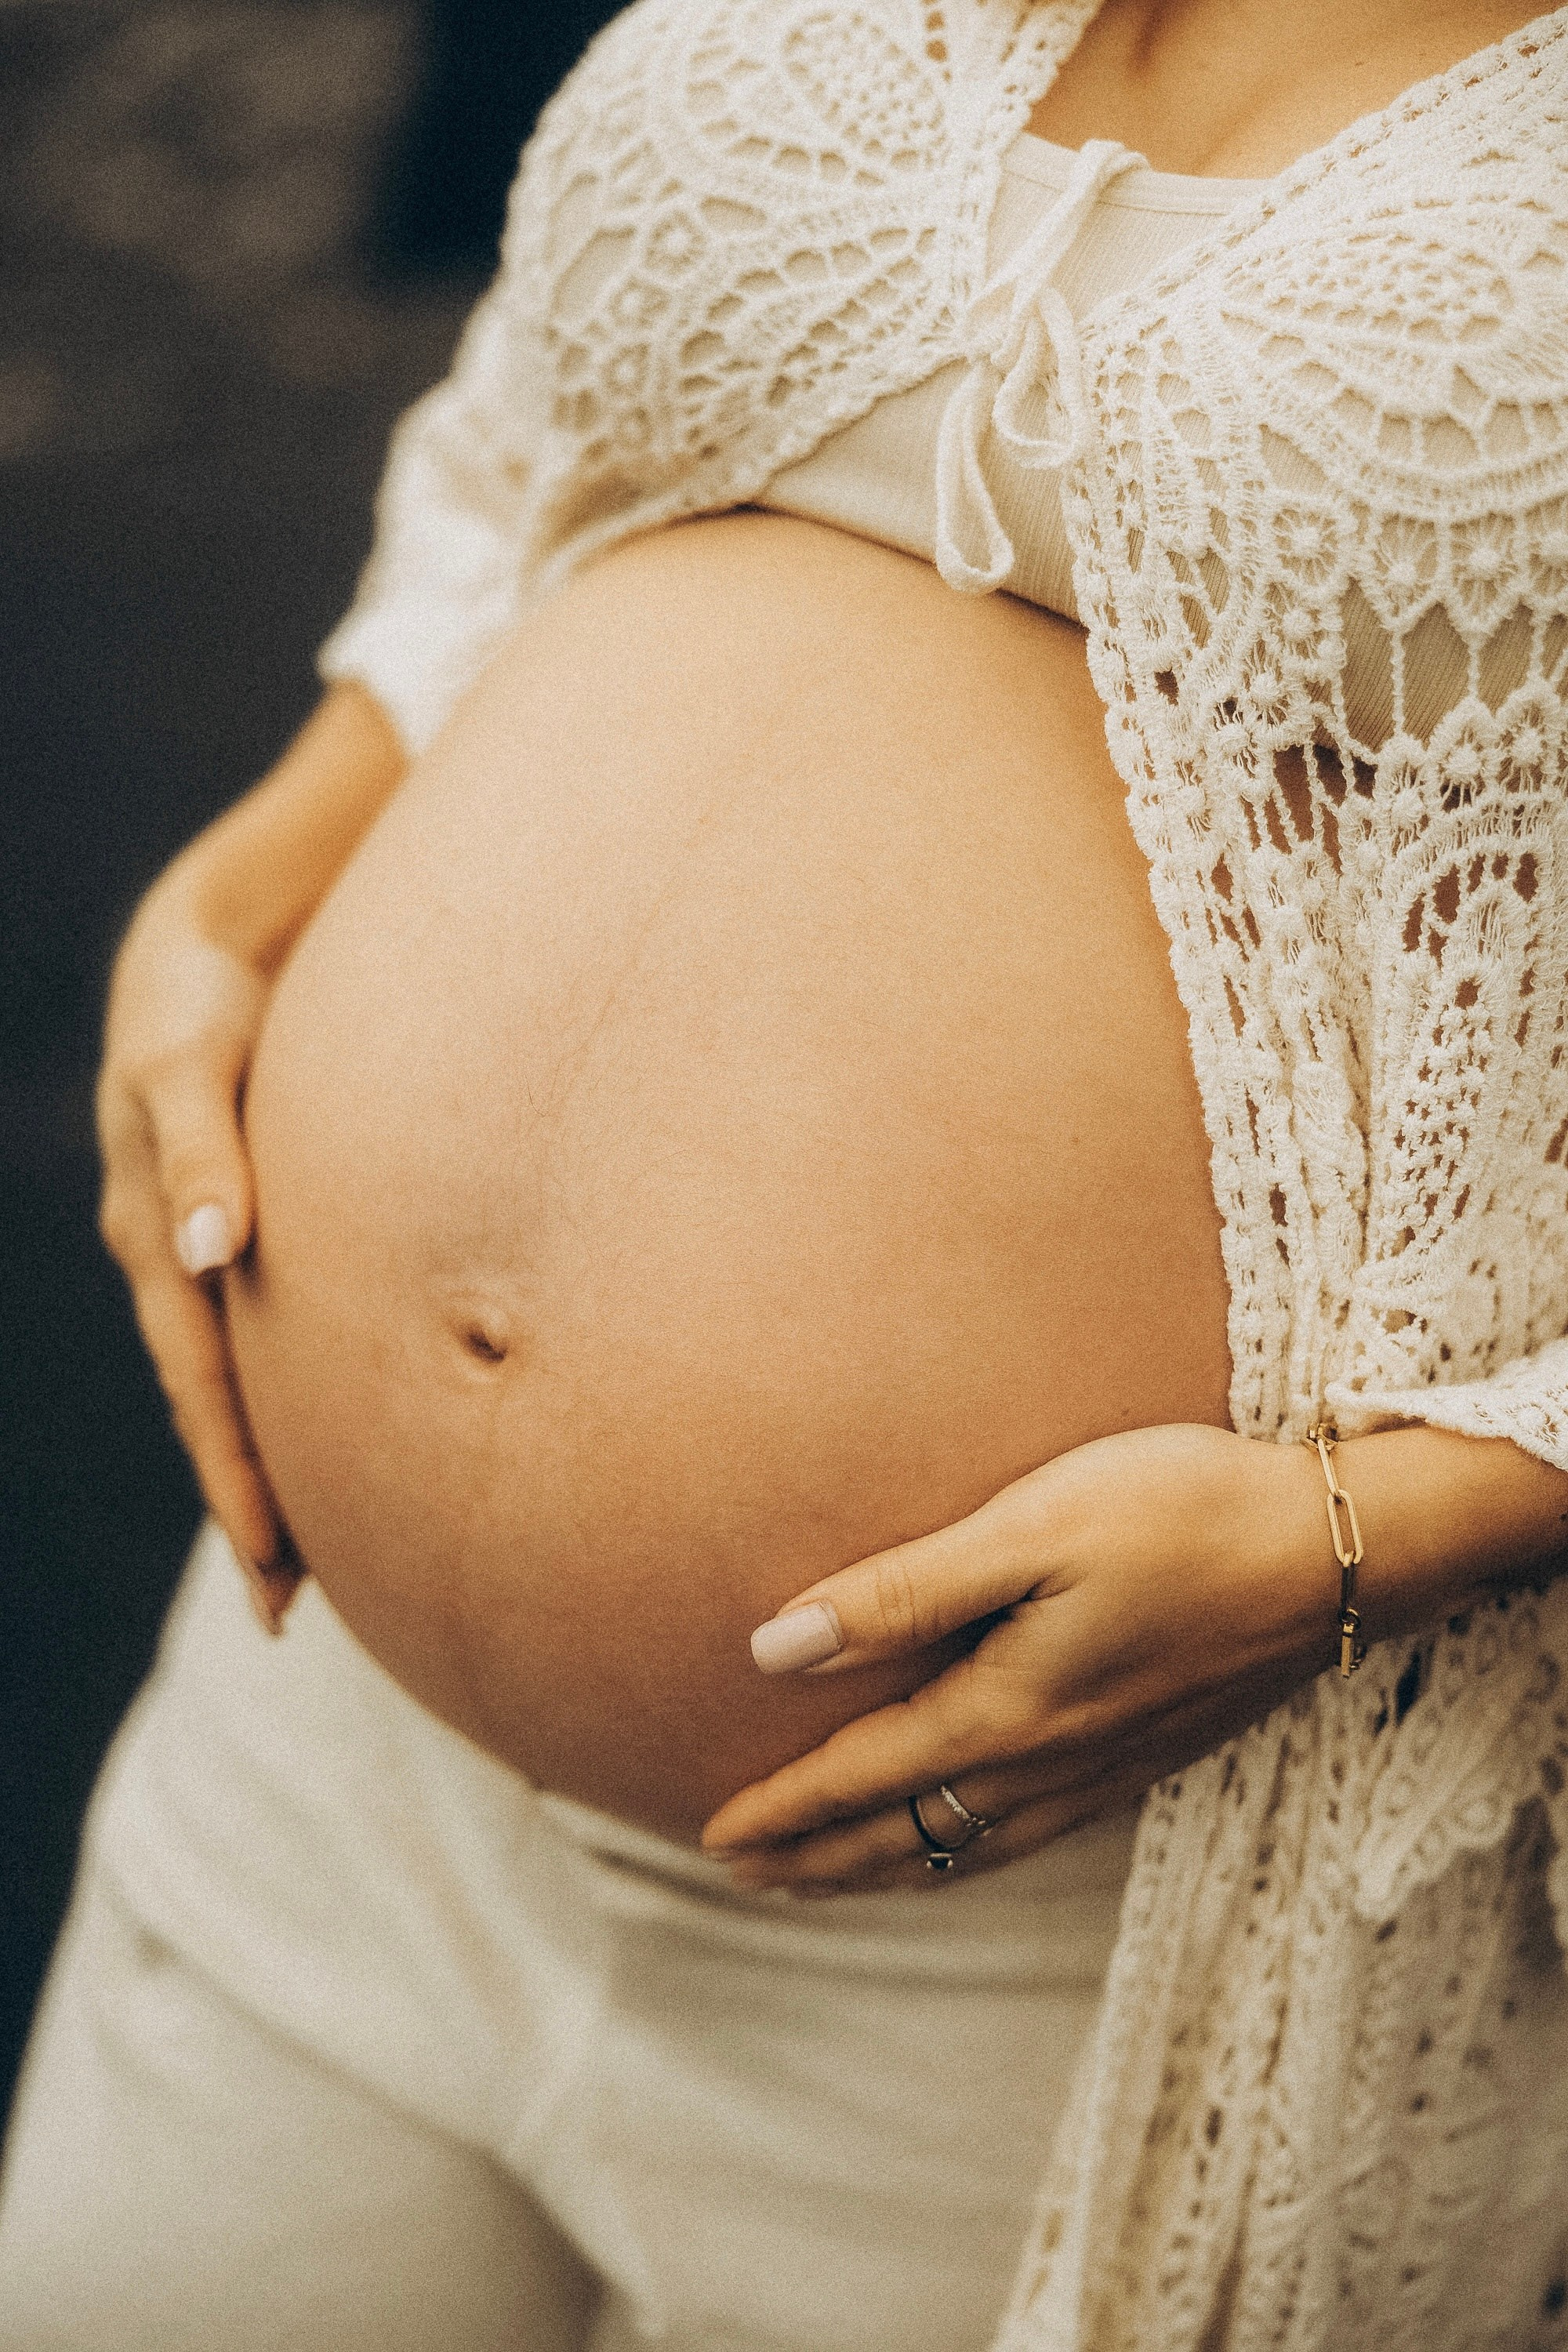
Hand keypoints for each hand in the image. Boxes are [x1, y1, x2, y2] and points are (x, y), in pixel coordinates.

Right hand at [96, 872, 299, 1628]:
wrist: (208, 944)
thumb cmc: (199, 1003)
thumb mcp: (187, 1068)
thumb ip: (203, 1155)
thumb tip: (209, 1255)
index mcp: (161, 1242)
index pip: (205, 1390)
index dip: (238, 1480)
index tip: (275, 1570)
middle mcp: (183, 1262)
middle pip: (217, 1409)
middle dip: (251, 1505)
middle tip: (292, 1609)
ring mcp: (213, 1249)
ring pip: (243, 1379)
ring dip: (272, 1460)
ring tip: (311, 1553)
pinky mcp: (254, 1223)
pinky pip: (266, 1329)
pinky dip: (291, 1392)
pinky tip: (330, 1429)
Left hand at [702, 1423, 1332, 1891]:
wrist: (1341, 1549)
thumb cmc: (1181, 1512)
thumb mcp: (1031, 1529)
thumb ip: (904, 1590)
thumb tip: (777, 1647)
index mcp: (1007, 1711)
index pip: (864, 1777)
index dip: (783, 1809)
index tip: (712, 1836)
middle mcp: (1051, 1762)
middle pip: (908, 1834)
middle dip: (818, 1859)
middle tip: (742, 1876)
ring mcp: (1107, 1767)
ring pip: (969, 1846)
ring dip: (888, 1866)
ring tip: (831, 1877)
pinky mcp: (1150, 1752)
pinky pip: (1028, 1835)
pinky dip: (967, 1854)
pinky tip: (968, 1837)